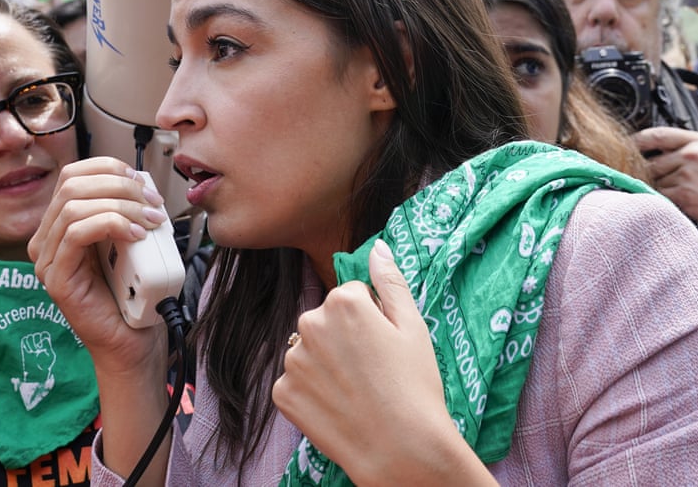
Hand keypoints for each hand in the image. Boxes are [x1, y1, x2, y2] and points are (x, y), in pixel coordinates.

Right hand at [27, 157, 169, 372]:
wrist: (134, 340)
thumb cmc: (134, 291)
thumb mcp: (133, 238)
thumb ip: (126, 210)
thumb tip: (140, 182)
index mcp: (62, 224)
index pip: (74, 175)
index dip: (109, 168)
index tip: (142, 181)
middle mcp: (47, 239)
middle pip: (73, 185)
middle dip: (120, 185)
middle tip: (153, 202)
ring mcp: (47, 260)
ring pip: (75, 206)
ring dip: (121, 205)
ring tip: (150, 220)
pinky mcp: (55, 279)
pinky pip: (75, 234)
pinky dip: (111, 225)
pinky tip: (135, 235)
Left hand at [273, 239, 489, 484]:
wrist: (401, 449)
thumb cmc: (414, 385)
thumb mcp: (413, 325)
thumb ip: (390, 280)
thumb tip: (376, 246)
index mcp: (343, 301)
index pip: (352, 296)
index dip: (372, 319)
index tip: (384, 345)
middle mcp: (310, 324)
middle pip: (327, 320)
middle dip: (344, 337)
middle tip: (372, 368)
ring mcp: (293, 361)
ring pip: (310, 350)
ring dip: (327, 363)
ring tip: (356, 389)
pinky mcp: (283, 394)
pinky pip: (296, 382)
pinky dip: (312, 391)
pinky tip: (337, 405)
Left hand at [631, 127, 697, 231]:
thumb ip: (681, 147)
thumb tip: (649, 149)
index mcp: (695, 140)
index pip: (656, 135)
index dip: (636, 141)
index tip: (626, 147)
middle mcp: (690, 155)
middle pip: (650, 161)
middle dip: (645, 171)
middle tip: (645, 177)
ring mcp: (686, 176)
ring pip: (654, 180)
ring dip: (653, 187)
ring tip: (666, 191)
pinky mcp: (684, 195)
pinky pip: (660, 195)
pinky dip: (659, 199)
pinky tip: (669, 200)